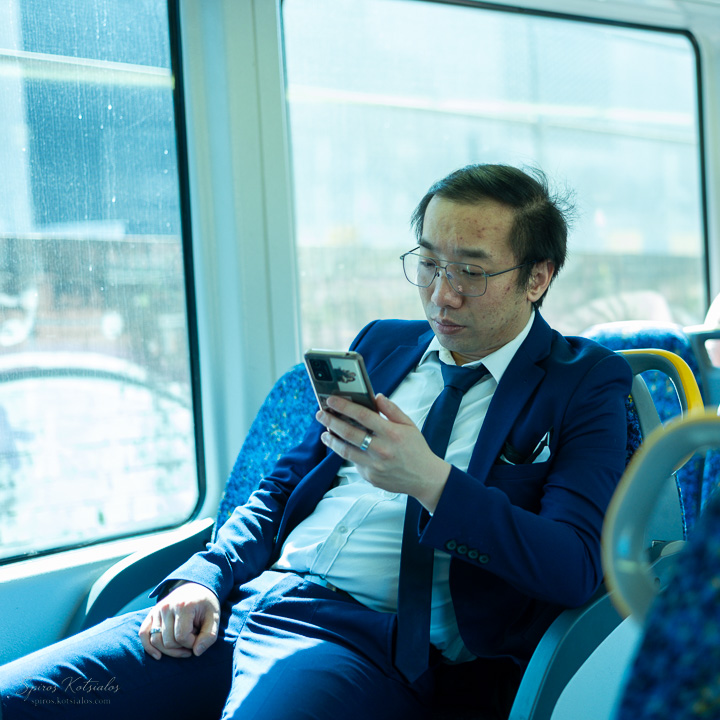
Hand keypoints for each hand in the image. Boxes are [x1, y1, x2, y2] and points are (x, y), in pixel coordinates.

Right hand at [139, 581, 220, 659]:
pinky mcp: (152, 613)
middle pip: (168, 641)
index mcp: (183, 606)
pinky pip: (144, 633)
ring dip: (169, 649)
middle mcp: (167, 607)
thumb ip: (209, 636)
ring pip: (156, 641)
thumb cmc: (206, 604)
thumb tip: (197, 652)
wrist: (196, 588)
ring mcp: (157, 610)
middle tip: (192, 638)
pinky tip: (158, 656)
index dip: (192, 643)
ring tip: (183, 644)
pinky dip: (148, 647)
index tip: (199, 636)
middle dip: (181, 646)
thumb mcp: (215, 617)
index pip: (182, 637)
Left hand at [317, 394, 450, 511]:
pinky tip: (343, 446)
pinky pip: (354, 463)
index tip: (331, 400)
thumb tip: (376, 396)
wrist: (424, 478)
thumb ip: (392, 410)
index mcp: (392, 433)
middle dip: (331, 421)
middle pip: (349, 432)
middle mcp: (381, 449)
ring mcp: (374, 465)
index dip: (344, 406)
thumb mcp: (409, 425)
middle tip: (320, 414)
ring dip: (332, 440)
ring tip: (325, 433)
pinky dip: (347, 453)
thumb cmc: (416, 449)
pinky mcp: (370, 476)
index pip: (363, 415)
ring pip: (345, 451)